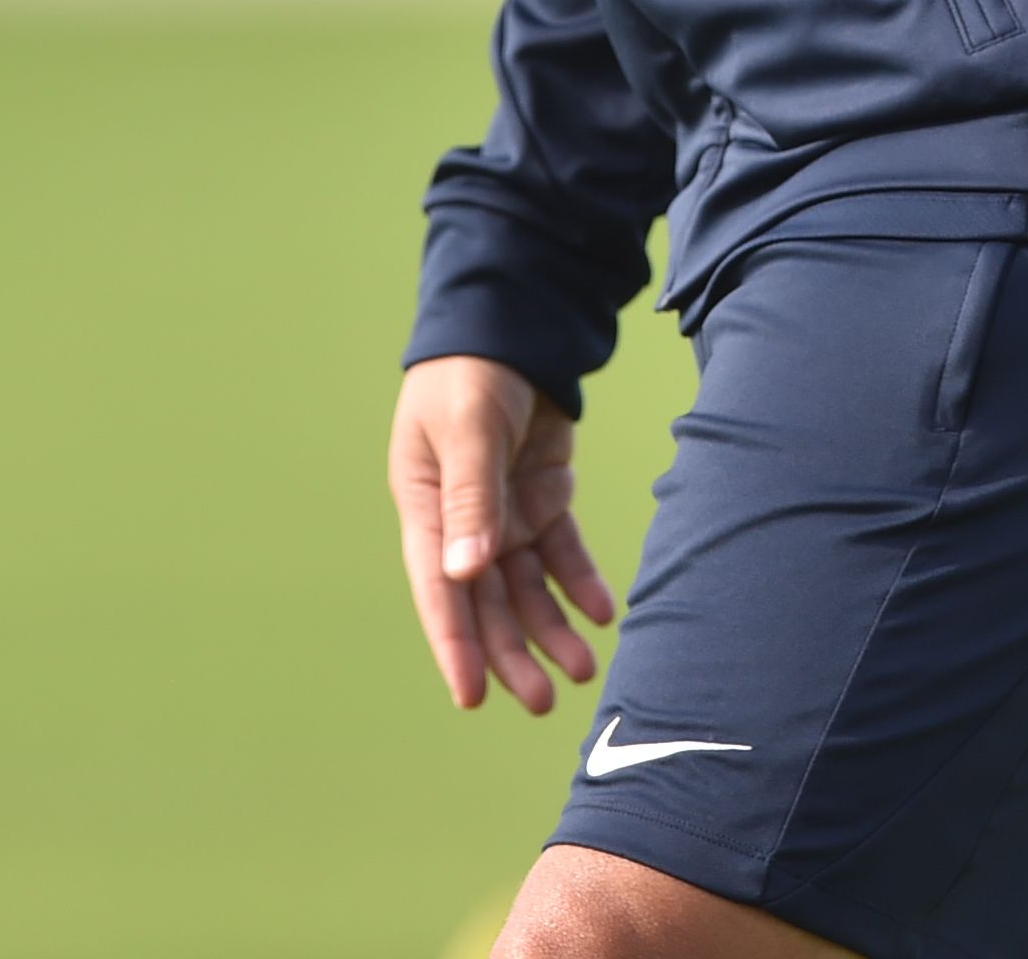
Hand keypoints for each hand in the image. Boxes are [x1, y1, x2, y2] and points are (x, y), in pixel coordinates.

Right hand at [388, 353, 614, 712]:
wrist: (511, 325)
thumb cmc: (470, 372)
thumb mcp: (466, 429)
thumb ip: (470, 497)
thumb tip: (466, 572)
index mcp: (425, 507)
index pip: (440, 588)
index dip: (454, 645)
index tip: (471, 696)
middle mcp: (461, 522)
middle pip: (487, 602)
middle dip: (512, 652)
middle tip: (543, 701)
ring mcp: (502, 513)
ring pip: (526, 587)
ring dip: (550, 627)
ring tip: (583, 667)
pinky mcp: (540, 498)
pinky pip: (560, 552)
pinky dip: (579, 582)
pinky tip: (602, 611)